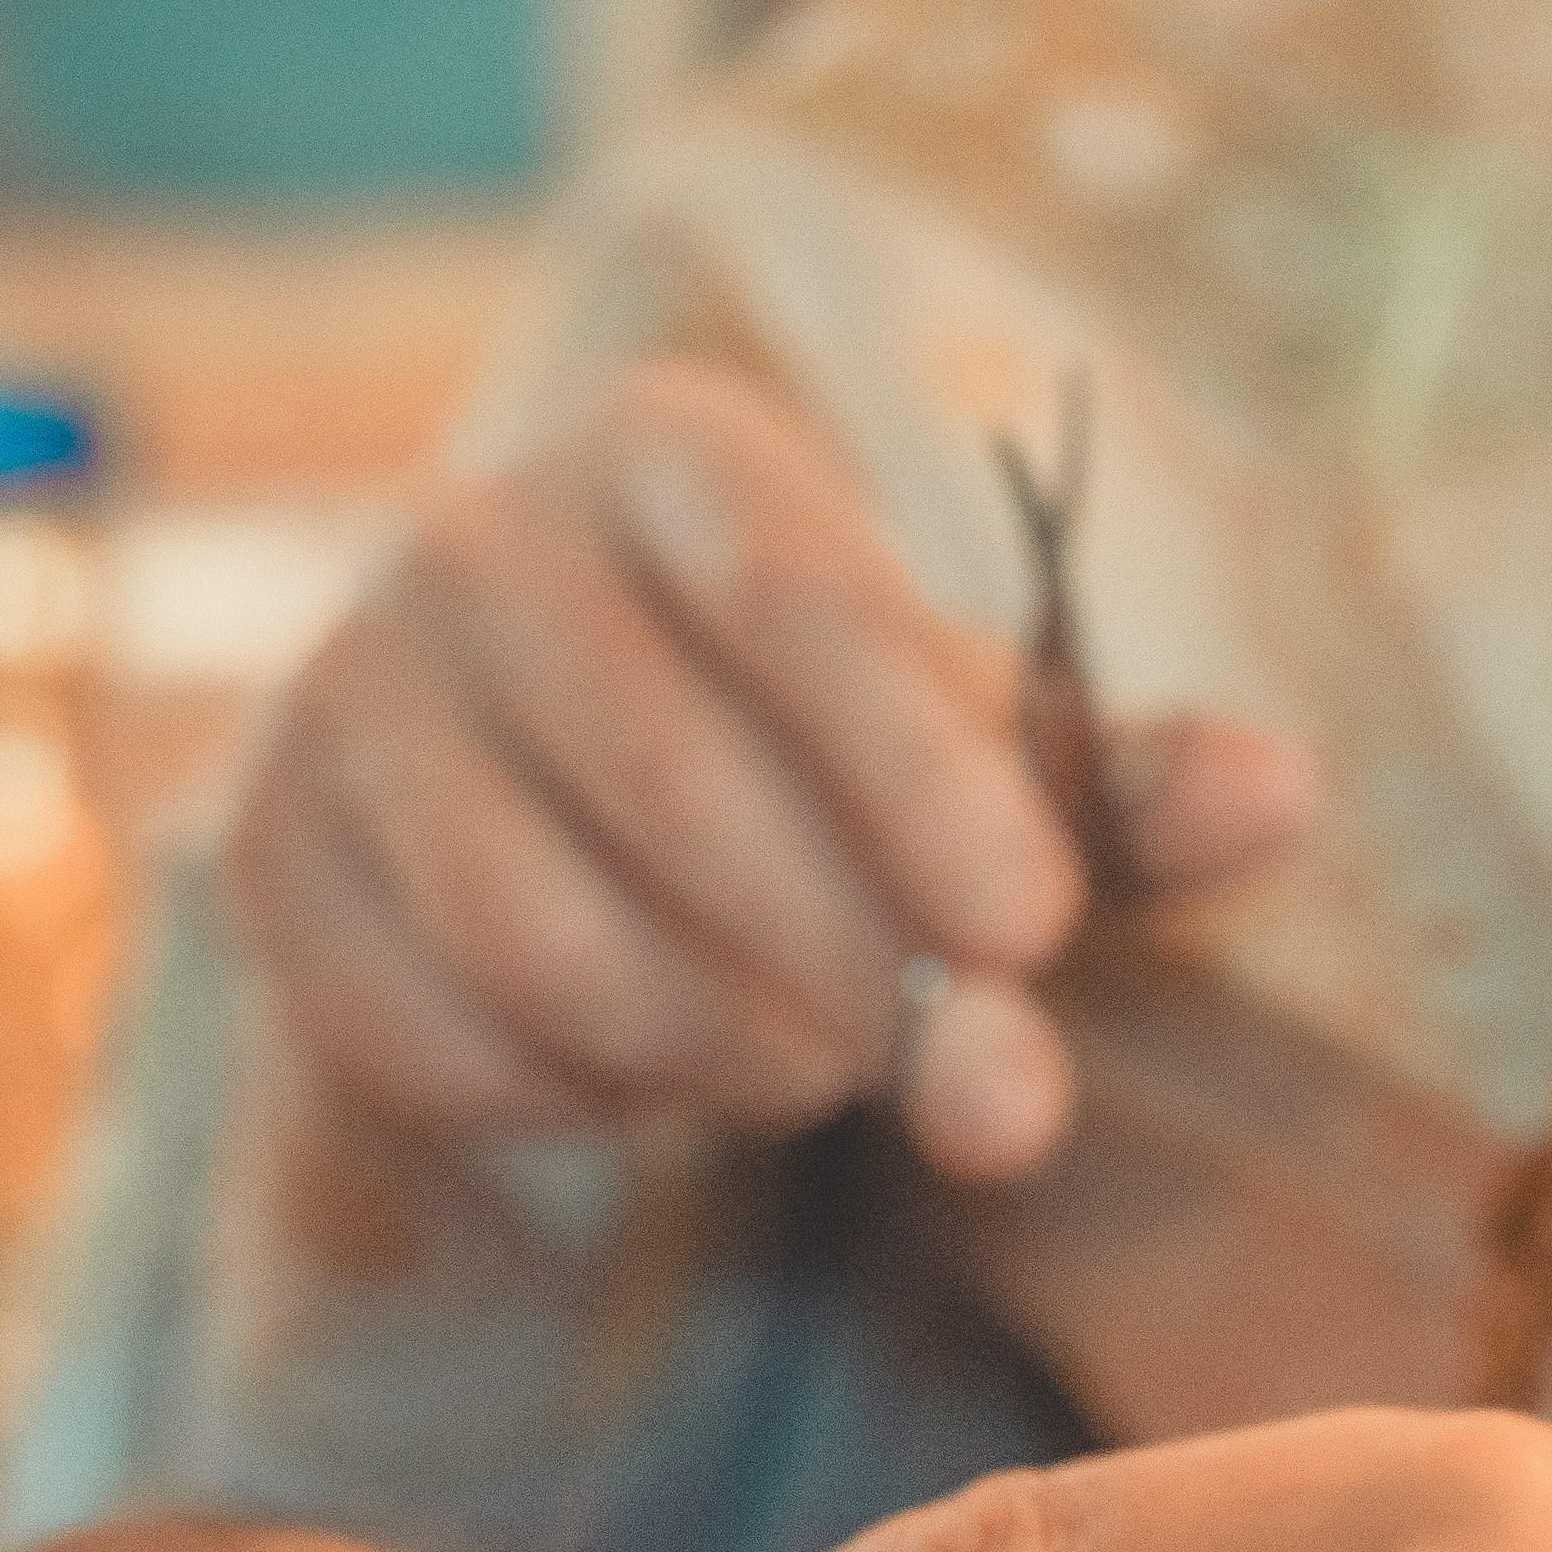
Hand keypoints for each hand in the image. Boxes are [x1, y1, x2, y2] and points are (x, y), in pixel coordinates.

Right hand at [224, 358, 1312, 1186]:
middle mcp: (474, 538)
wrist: (521, 801)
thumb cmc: (789, 758)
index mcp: (668, 452)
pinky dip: (582, 1100)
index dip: (924, 780)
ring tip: (791, 1060)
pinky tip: (642, 1071)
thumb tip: (1280, 796)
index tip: (1029, 936)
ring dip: (715, 1053)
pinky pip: (448, 1042)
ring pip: (551, 942)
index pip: (801, 599)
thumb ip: (1106, 789)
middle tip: (920, 1059)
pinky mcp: (271, 869)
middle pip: (678, 789)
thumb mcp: (959, 752)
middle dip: (838, 968)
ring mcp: (345, 702)